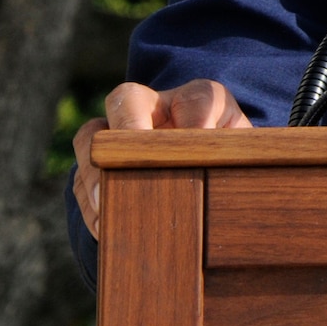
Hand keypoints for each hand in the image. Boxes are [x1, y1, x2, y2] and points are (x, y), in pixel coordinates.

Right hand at [73, 79, 251, 237]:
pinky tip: (106, 227)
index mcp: (199, 102)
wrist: (201, 178)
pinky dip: (91, 204)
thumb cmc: (227, 167)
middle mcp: (153, 109)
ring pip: (91, 137)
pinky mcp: (95, 168)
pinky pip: (81, 179)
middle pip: (127, 99)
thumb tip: (246, 187)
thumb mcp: (245, 162)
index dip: (198, 117)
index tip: (201, 140)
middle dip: (128, 127)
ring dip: (97, 170)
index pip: (200, 97)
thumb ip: (245, 163)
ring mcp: (118, 136)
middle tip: (136, 157)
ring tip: (110, 201)